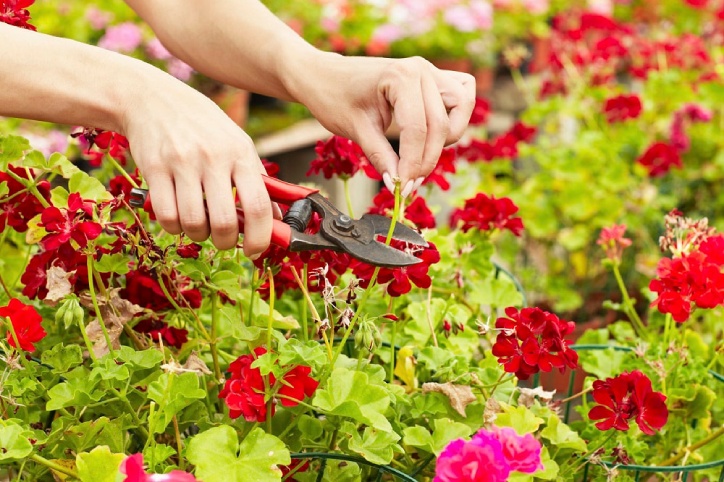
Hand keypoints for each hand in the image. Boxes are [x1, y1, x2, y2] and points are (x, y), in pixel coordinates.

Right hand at [122, 76, 273, 256]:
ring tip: (199, 226)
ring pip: (194, 223)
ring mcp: (182, 163)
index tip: (255, 251)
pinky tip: (178, 218)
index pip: (259, 206)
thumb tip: (277, 219)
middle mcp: (214, 158)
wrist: (152, 99)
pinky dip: (174, 227)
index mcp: (241, 153)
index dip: (260, 237)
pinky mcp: (154, 169)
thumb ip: (257, 180)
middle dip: (225, 242)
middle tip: (223, 240)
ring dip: (198, 235)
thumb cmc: (202, 126)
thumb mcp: (237, 143)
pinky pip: (166, 216)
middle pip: (225, 222)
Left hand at [288, 54, 475, 195]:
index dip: (412, 164)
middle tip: (408, 183)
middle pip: (441, 125)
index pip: (417, 129)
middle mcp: (421, 69)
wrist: (325, 76)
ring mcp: (431, 70)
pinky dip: (455, 115)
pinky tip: (435, 132)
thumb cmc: (335, 97)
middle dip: (426, 160)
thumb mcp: (356, 130)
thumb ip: (380, 156)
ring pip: (461, 108)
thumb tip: (398, 183)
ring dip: (447, 137)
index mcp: (400, 77)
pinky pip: (462, 96)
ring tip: (420, 155)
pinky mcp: (434, 78)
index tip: (402, 189)